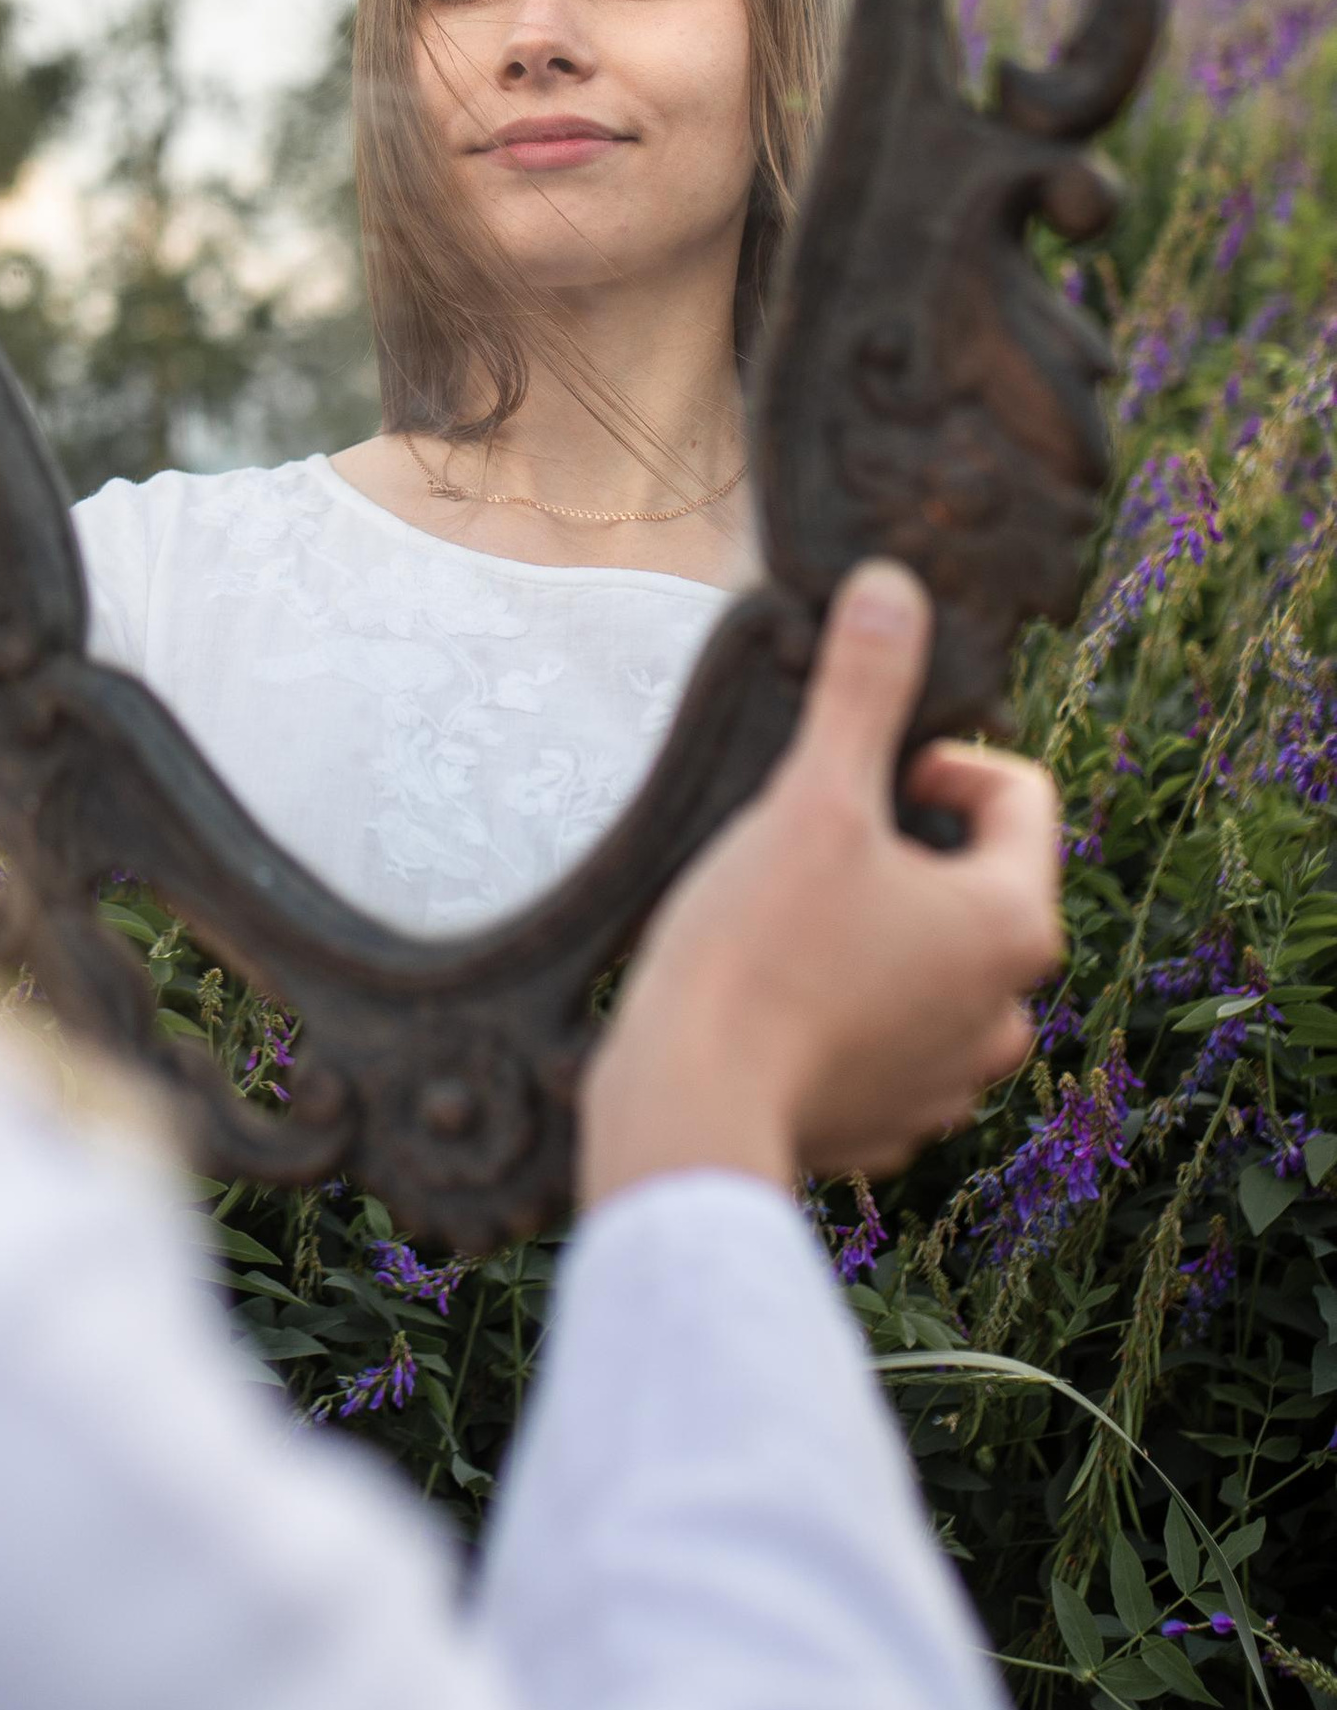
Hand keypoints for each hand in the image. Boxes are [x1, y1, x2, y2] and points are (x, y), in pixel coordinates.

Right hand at [579, 561, 1062, 1207]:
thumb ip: (862, 691)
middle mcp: (1005, 1009)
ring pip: (938, 967)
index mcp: (1010, 922)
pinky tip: (780, 998)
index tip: (864, 775)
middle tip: (815, 845)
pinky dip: (850, 1010)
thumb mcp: (811, 798)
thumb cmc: (756, 949)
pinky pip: (893, 1041)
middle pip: (980, 884)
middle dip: (908, 852)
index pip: (1020, 797)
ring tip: (794, 924)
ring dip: (884, 933)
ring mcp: (952, 1080)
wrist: (690, 1109)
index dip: (941, 761)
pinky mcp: (893, 1124)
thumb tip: (892, 585)